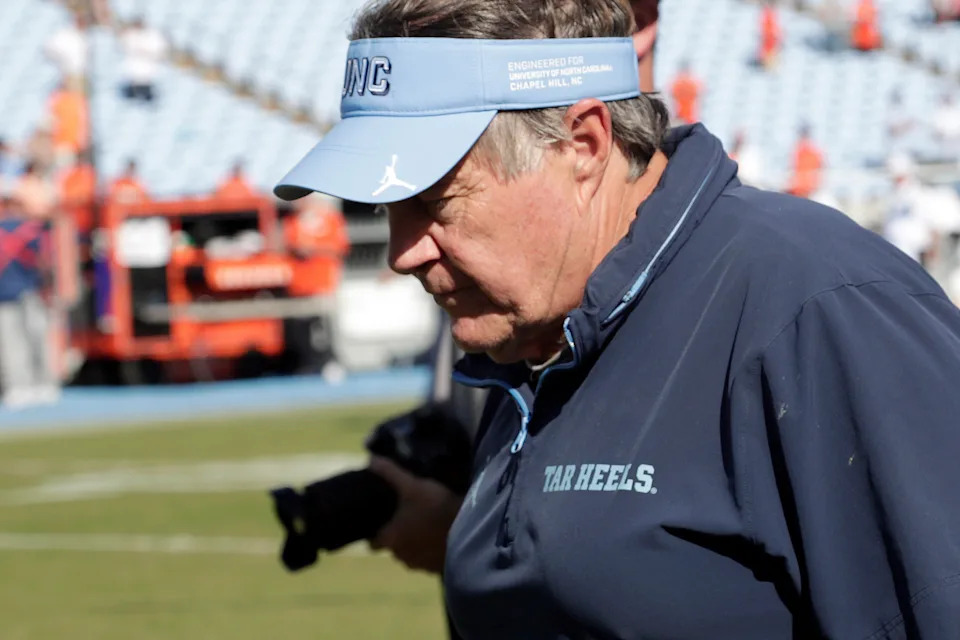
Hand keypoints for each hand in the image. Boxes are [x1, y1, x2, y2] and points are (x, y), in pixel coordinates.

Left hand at [368, 455, 463, 573]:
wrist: (471, 532)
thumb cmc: (435, 508)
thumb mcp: (412, 485)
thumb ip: (390, 473)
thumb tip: (370, 460)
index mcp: (390, 539)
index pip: (372, 542)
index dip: (375, 532)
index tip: (381, 521)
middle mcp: (402, 557)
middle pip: (394, 548)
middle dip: (398, 536)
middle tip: (407, 518)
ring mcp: (421, 566)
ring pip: (412, 554)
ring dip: (416, 544)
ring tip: (426, 526)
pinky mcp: (438, 569)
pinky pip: (429, 560)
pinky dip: (432, 551)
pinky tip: (441, 536)